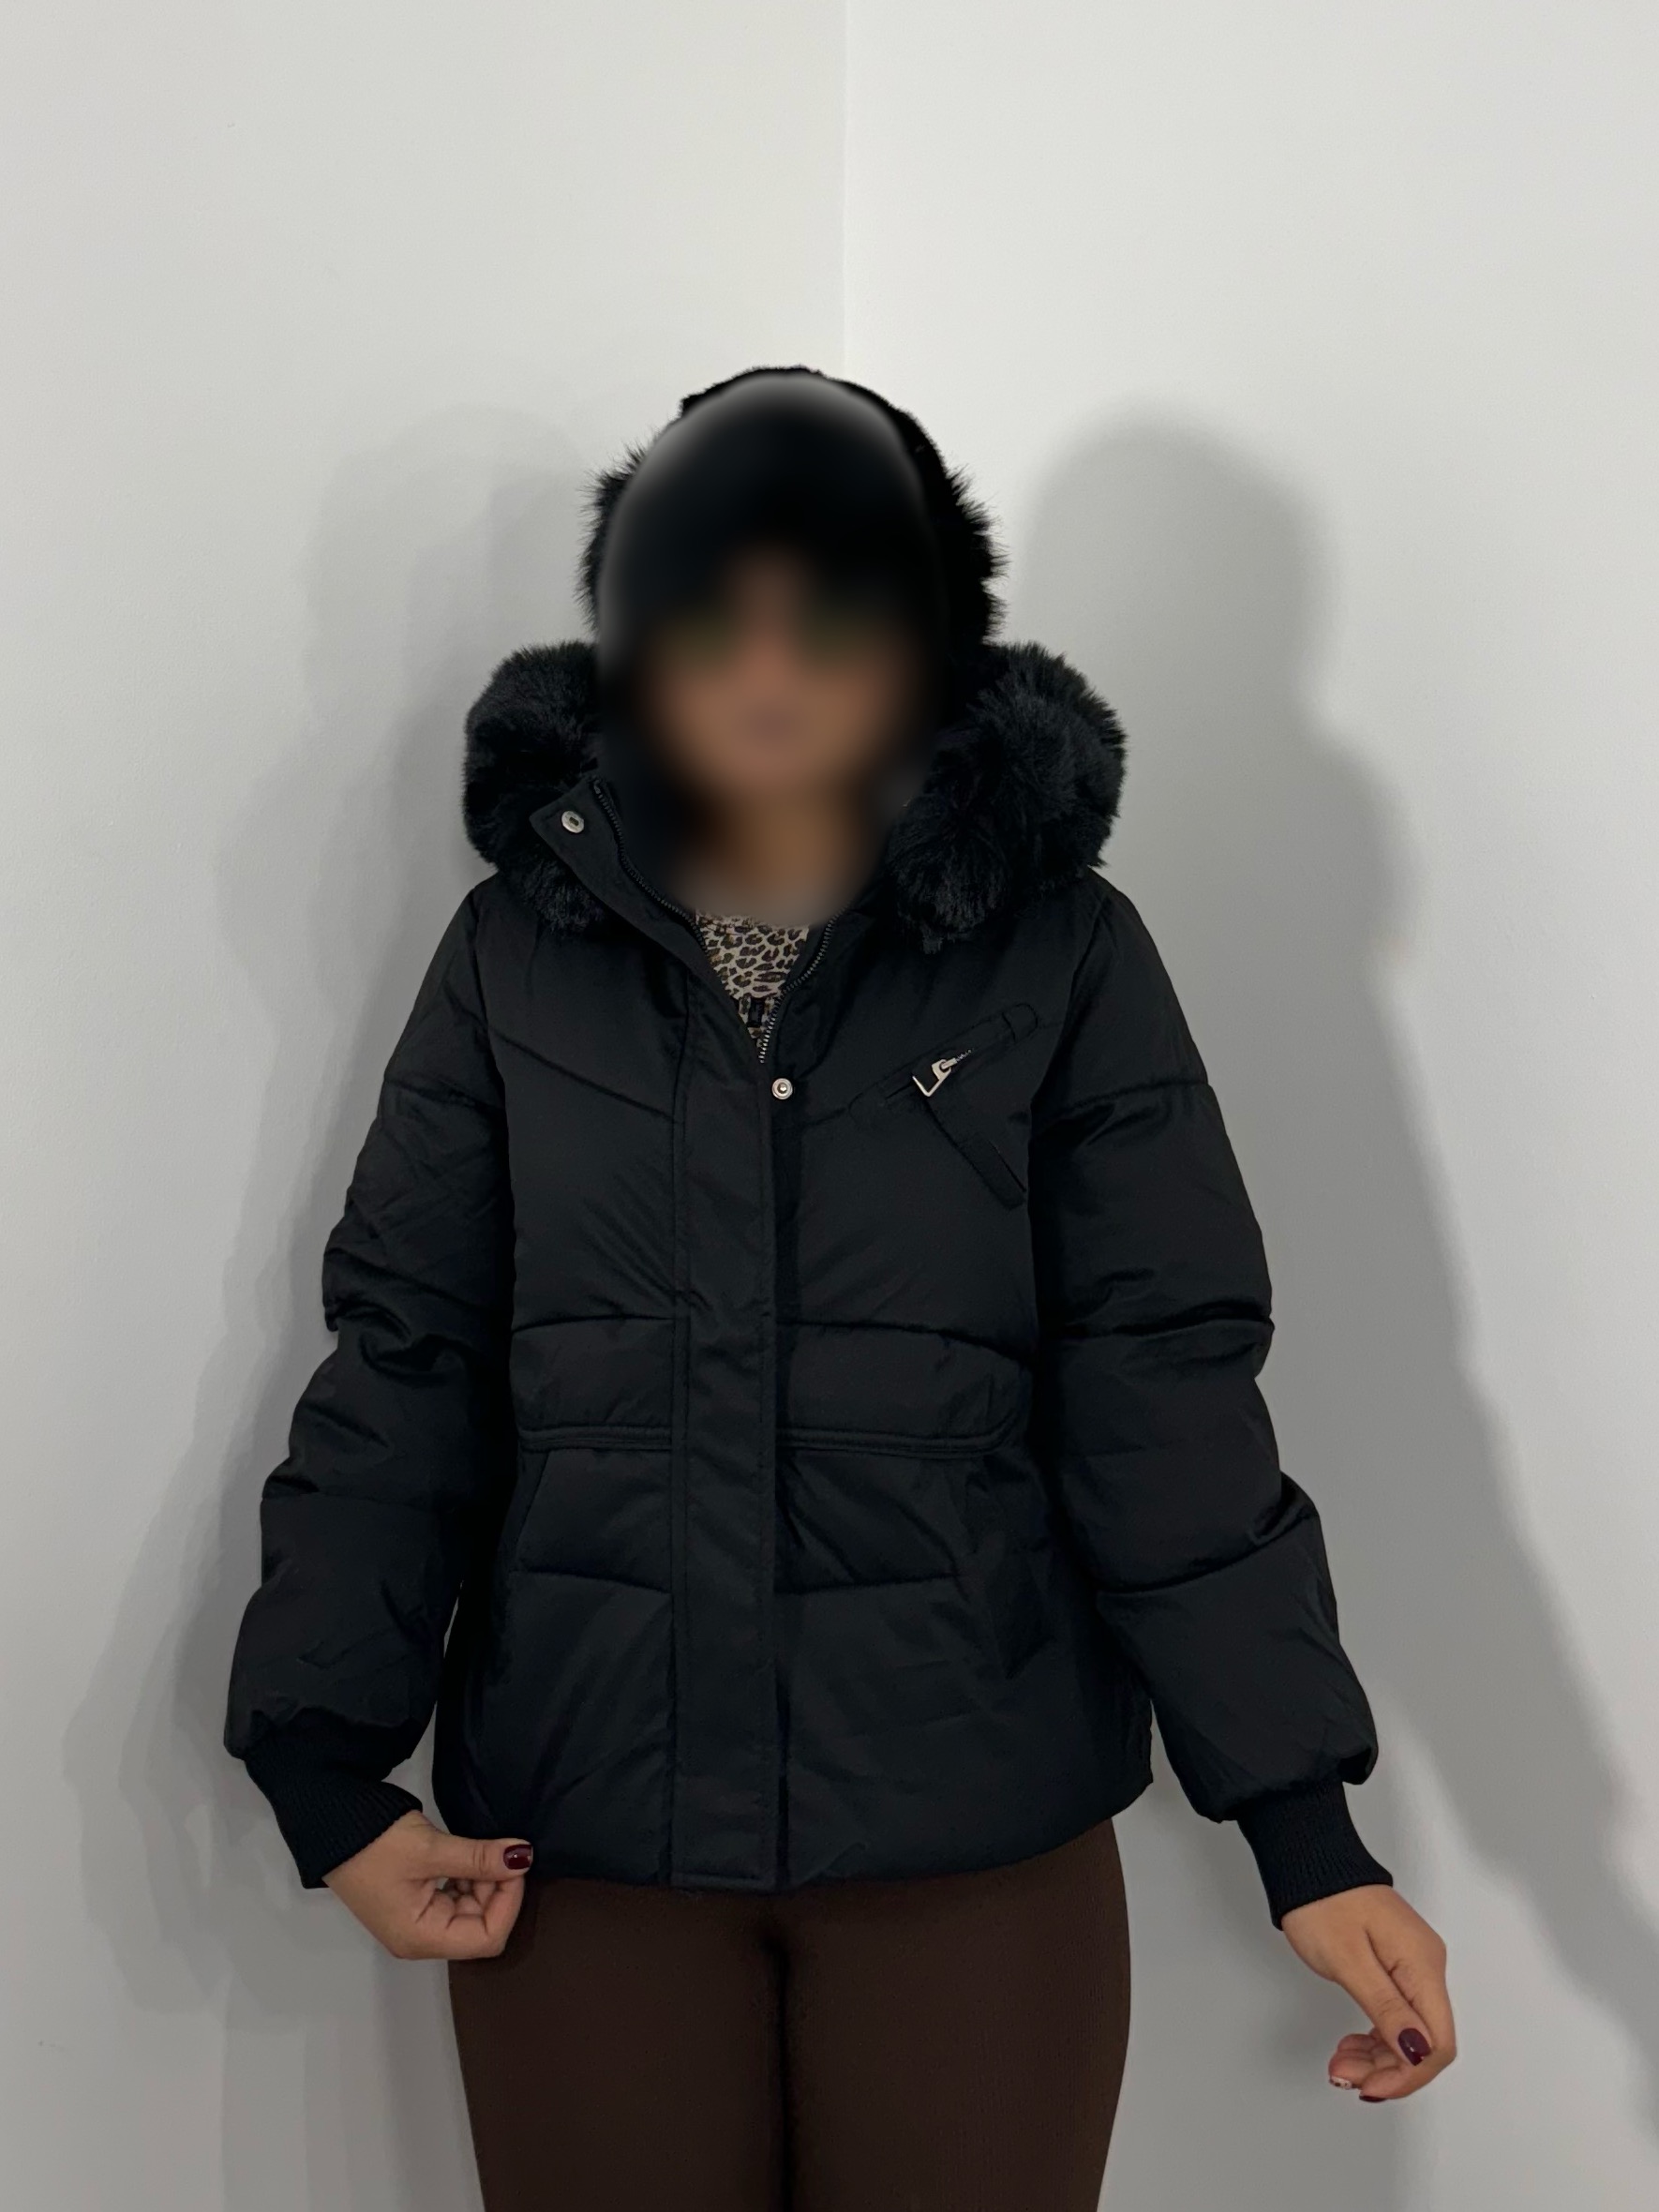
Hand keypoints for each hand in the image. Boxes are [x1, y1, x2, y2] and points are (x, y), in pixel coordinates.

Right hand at [324, 1810, 531, 1959]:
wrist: (333, 1822)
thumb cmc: (375, 1843)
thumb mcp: (431, 1849)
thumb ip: (480, 1857)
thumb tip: (523, 1857)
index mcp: (421, 1938)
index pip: (486, 1938)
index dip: (508, 1903)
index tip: (515, 1863)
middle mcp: (421, 1938)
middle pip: (480, 1925)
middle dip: (496, 1889)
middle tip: (498, 1850)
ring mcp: (418, 1920)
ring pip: (471, 1910)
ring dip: (483, 1880)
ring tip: (479, 1849)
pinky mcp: (415, 1901)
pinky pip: (455, 1897)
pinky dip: (468, 1876)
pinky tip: (466, 1854)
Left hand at [1282, 1884, 1455, 2100]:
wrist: (1309, 1859)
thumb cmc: (1323, 1901)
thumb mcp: (1348, 1960)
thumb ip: (1385, 2007)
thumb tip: (1418, 2051)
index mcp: (1422, 1966)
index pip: (1437, 2043)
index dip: (1408, 2074)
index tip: (1370, 2087)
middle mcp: (1426, 1967)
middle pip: (1423, 2042)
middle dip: (1386, 2068)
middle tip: (1341, 2073)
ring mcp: (1411, 1965)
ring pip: (1408, 2032)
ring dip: (1377, 2056)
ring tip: (1340, 2062)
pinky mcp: (1395, 1964)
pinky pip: (1396, 2014)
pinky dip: (1375, 2036)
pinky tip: (1352, 2044)